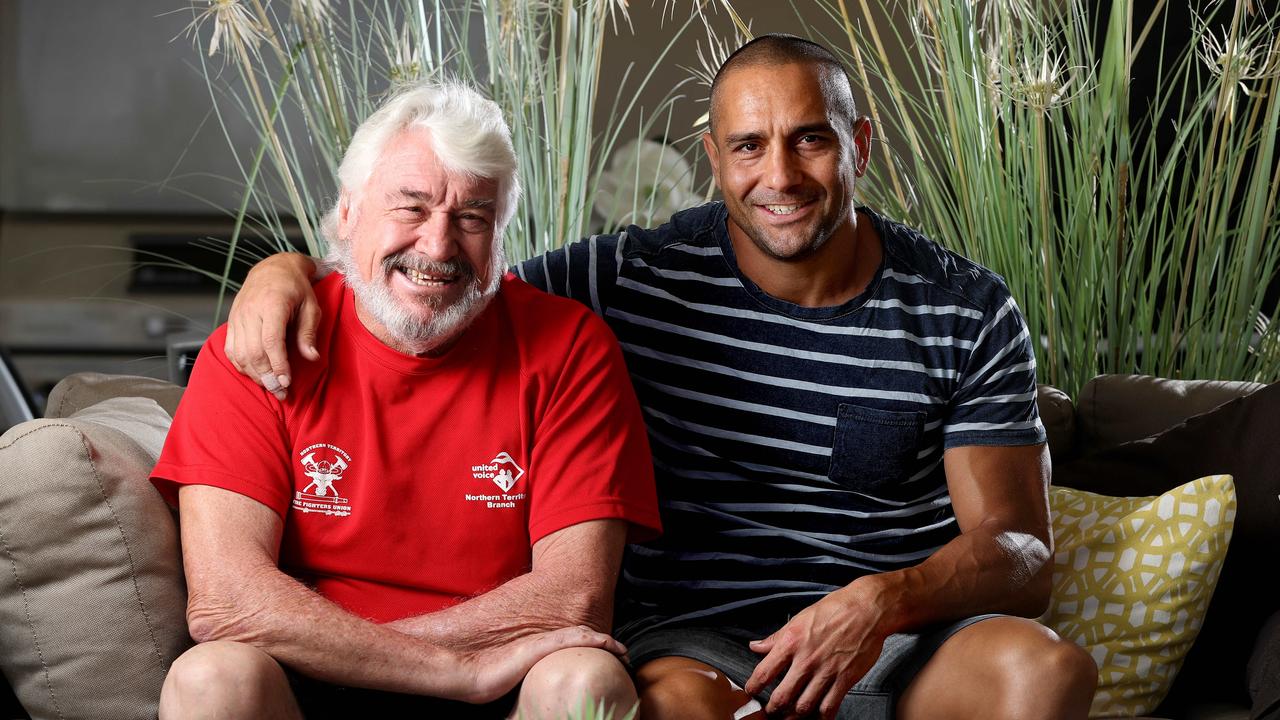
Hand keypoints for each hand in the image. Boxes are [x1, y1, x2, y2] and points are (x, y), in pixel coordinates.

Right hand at [225, 253, 321, 398]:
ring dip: (255, 375)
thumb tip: (311, 357)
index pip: (271, 340)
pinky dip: (242, 366)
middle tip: (281, 392)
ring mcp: (238, 317)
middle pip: (253, 351)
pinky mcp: (231, 322)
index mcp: (272, 304)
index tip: (287, 382)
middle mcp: (250, 311)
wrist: (273, 269)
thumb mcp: (311, 306)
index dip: (278, 364)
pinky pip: (231, 350)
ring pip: (240, 354)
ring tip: (271, 387)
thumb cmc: (296, 288)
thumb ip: (309, 332)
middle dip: (267, 376)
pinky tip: (256, 375)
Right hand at [456, 625, 625, 703]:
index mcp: (535, 651)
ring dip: (603, 641)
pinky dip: (591, 640)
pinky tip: (606, 642)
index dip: (591, 647)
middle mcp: (539, 643)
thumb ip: (524, 686)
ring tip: (621, 650)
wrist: (461, 671)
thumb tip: (534, 705)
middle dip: (603, 644)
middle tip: (622, 653)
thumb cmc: (480, 680)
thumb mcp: (509, 684)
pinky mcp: (535, 648)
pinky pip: (570, 640)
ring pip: (579, 636)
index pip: (569, 645)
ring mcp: (538, 644)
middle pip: (579, 637)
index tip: (609, 657)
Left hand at [746, 587, 886, 719]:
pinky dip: (821, 717)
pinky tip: (817, 717)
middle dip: (773, 709)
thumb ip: (776, 637)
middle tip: (771, 711)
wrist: (866, 609)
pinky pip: (829, 707)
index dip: (753, 687)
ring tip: (790, 716)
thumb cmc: (833, 610)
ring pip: (804, 706)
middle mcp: (806, 660)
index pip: (764, 672)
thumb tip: (755, 646)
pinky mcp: (845, 679)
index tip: (750, 692)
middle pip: (782, 697)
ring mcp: (826, 672)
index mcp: (791, 642)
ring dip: (794, 716)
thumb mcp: (799, 619)